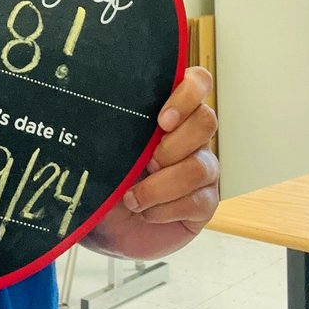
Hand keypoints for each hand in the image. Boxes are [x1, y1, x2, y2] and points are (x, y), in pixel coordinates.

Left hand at [82, 66, 219, 260]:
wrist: (103, 227)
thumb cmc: (104, 180)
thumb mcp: (102, 149)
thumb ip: (113, 127)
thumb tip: (106, 111)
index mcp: (168, 113)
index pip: (197, 82)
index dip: (188, 93)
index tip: (162, 120)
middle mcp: (190, 137)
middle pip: (206, 120)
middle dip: (172, 145)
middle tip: (145, 162)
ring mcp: (201, 169)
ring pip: (200, 165)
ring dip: (162, 184)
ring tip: (133, 197)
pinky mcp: (205, 202)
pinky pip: (198, 200)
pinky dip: (165, 209)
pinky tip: (145, 213)